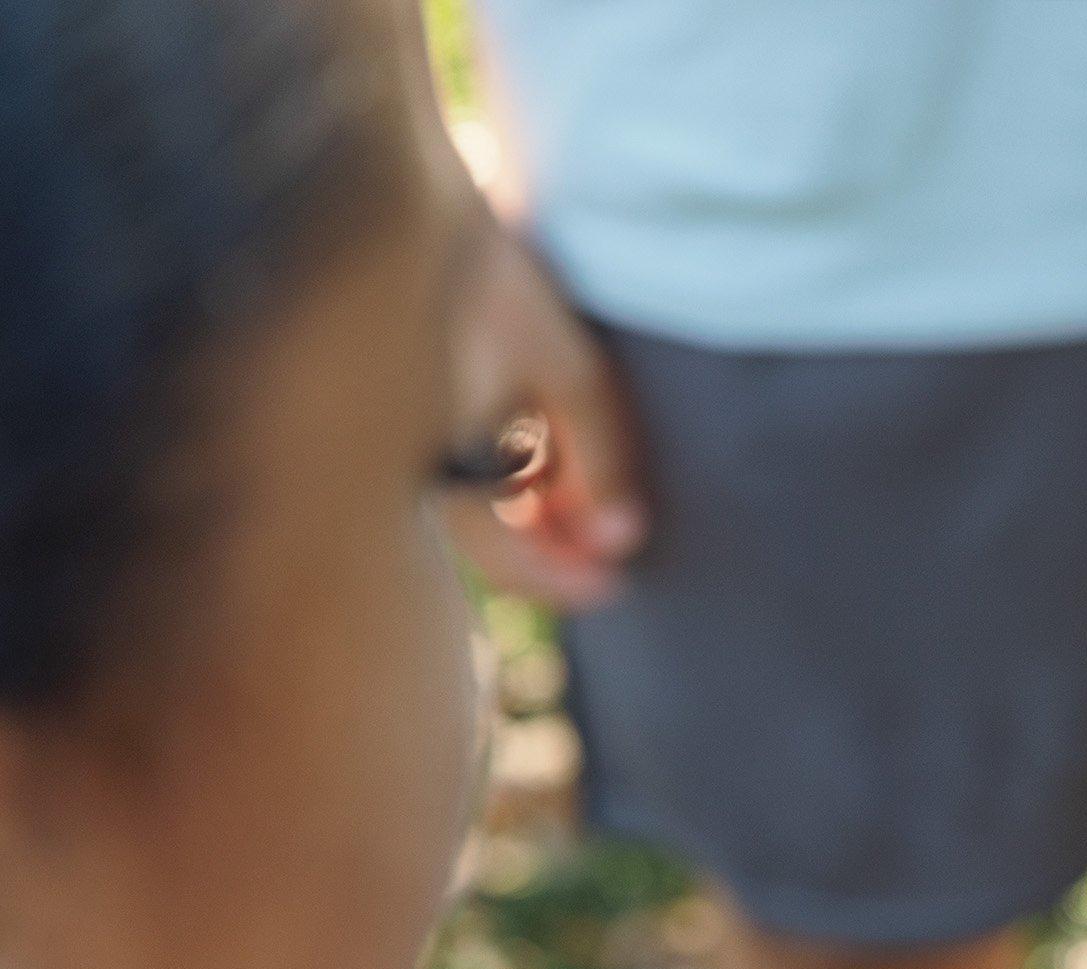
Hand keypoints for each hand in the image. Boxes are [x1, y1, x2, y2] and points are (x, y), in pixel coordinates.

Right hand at [442, 223, 644, 607]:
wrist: (409, 207)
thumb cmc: (489, 284)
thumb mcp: (565, 370)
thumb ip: (598, 458)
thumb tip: (622, 538)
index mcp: (436, 469)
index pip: (506, 560)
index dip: (568, 580)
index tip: (620, 584)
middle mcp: (410, 469)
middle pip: (493, 541)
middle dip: (559, 547)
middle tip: (616, 544)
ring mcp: (406, 444)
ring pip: (482, 507)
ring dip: (540, 513)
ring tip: (596, 497)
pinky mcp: (410, 415)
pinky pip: (464, 468)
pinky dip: (513, 475)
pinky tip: (552, 459)